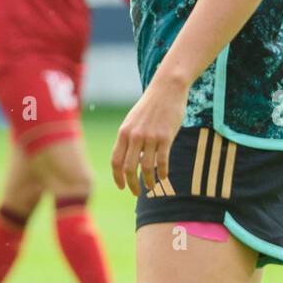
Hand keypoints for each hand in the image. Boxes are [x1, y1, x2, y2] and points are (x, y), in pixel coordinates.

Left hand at [110, 74, 188, 195]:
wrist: (167, 88)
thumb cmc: (150, 106)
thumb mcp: (133, 121)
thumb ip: (130, 139)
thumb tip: (132, 161)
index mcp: (124, 132)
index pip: (115, 161)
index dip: (117, 177)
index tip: (122, 187)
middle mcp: (134, 136)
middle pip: (129, 168)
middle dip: (131, 185)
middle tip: (136, 193)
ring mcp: (150, 136)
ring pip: (146, 167)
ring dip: (148, 181)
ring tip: (151, 187)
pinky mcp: (166, 136)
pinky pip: (163, 161)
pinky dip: (163, 172)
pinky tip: (164, 177)